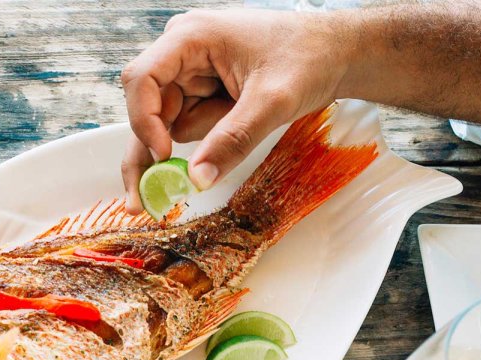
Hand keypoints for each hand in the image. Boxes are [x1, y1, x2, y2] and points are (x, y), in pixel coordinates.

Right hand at [120, 9, 353, 210]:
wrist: (338, 53)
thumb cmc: (309, 57)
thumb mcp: (272, 102)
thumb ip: (233, 140)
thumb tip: (197, 180)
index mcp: (191, 37)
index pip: (142, 80)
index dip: (145, 120)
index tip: (164, 157)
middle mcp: (183, 51)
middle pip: (148, 107)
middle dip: (158, 147)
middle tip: (143, 201)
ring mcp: (193, 70)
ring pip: (173, 122)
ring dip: (206, 134)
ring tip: (248, 112)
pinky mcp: (204, 89)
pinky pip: (193, 124)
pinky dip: (213, 135)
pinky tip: (242, 115)